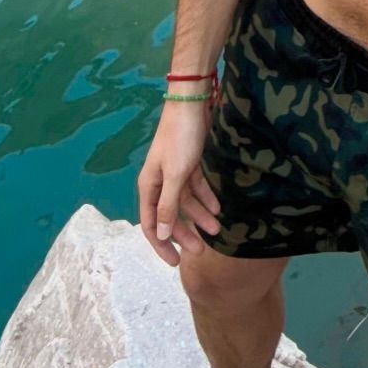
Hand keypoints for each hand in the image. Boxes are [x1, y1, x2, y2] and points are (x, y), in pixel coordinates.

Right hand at [136, 103, 221, 266]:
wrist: (192, 104)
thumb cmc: (180, 139)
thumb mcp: (175, 175)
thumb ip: (167, 205)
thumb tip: (159, 235)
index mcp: (149, 186)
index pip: (150, 224)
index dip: (161, 245)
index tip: (175, 262)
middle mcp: (159, 182)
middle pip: (169, 216)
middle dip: (184, 234)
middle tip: (202, 251)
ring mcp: (174, 173)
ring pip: (186, 203)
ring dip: (200, 216)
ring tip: (218, 230)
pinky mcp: (189, 163)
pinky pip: (197, 187)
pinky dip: (206, 198)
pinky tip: (219, 208)